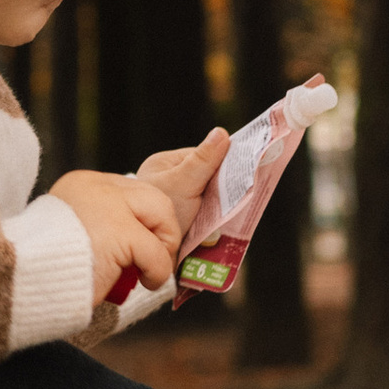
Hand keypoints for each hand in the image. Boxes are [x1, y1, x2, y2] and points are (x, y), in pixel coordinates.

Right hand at [51, 164, 183, 293]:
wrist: (26, 280)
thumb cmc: (50, 267)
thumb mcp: (75, 233)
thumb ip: (102, 225)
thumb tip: (140, 238)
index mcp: (82, 184)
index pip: (134, 191)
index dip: (147, 221)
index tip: (144, 247)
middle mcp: (96, 186)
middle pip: (155, 197)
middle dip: (164, 231)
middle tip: (153, 260)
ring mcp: (108, 205)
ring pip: (163, 217)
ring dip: (162, 251)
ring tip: (146, 272)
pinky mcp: (119, 232)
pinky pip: (158, 254)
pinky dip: (157, 273)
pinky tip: (145, 282)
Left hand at [135, 123, 230, 244]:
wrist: (145, 256)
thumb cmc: (154, 211)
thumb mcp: (182, 183)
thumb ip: (202, 161)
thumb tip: (222, 132)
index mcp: (168, 164)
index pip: (206, 156)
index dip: (226, 163)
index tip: (243, 171)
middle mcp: (172, 180)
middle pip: (211, 179)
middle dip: (224, 190)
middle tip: (235, 198)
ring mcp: (179, 203)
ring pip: (212, 200)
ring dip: (220, 210)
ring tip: (224, 216)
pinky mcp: (186, 224)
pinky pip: (209, 219)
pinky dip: (215, 224)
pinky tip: (218, 229)